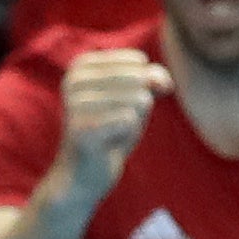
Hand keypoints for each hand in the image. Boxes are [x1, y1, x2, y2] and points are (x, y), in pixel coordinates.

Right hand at [49, 42, 170, 202]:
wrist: (82, 175)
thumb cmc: (111, 133)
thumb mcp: (135, 99)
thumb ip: (152, 79)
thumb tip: (164, 82)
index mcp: (81, 65)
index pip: (138, 62)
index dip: (140, 89)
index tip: (115, 108)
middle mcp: (74, 79)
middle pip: (139, 79)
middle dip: (137, 107)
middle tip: (114, 124)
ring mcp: (75, 103)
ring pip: (139, 99)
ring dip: (132, 123)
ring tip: (110, 134)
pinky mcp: (83, 127)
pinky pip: (130, 120)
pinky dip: (127, 135)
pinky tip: (108, 144)